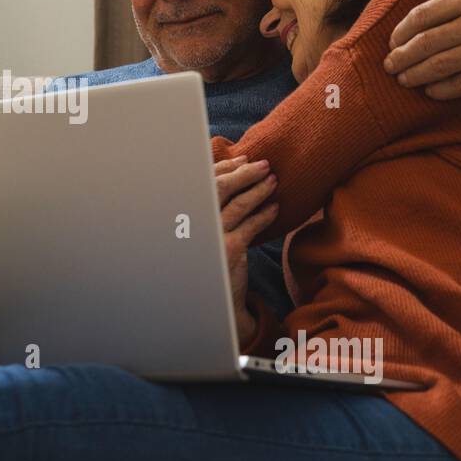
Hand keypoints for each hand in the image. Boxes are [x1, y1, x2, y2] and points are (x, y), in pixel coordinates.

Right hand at [214, 155, 277, 351]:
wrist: (213, 301)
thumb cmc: (209, 261)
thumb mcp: (205, 231)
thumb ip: (210, 207)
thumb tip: (232, 172)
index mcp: (186, 215)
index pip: (204, 182)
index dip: (224, 168)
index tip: (242, 160)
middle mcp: (195, 223)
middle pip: (220, 188)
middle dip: (244, 173)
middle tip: (264, 165)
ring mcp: (211, 236)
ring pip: (238, 204)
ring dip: (258, 189)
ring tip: (274, 181)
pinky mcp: (230, 249)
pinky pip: (251, 225)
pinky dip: (264, 214)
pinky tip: (275, 208)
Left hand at [384, 0, 460, 98]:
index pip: (423, 17)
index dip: (401, 32)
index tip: (392, 41)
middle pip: (426, 44)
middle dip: (401, 57)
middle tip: (389, 65)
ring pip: (440, 66)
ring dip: (415, 75)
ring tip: (402, 79)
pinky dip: (441, 90)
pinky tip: (429, 90)